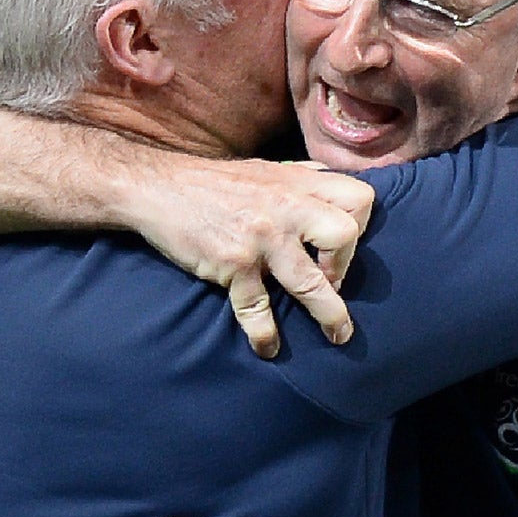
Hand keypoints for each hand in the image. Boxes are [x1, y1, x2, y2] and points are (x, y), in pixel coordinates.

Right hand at [133, 161, 373, 359]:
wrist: (158, 188)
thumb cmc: (213, 182)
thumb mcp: (265, 169)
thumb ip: (299, 178)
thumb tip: (325, 183)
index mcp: (297, 182)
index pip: (359, 199)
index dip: (359, 225)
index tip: (339, 245)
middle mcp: (285, 208)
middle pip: (345, 234)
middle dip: (346, 264)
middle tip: (331, 279)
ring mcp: (261, 238)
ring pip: (311, 283)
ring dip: (330, 315)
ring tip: (338, 336)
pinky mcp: (234, 265)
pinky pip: (258, 309)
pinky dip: (265, 334)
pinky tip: (267, 348)